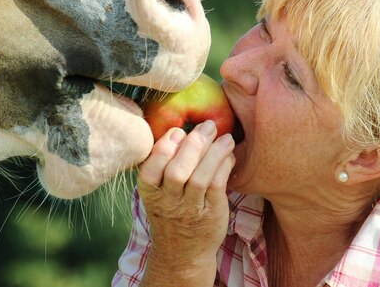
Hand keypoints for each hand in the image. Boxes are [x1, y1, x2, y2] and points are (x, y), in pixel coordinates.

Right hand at [138, 120, 234, 284]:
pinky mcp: (211, 214)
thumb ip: (165, 165)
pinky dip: (224, 167)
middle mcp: (168, 203)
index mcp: (150, 193)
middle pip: (177, 172)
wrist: (183, 254)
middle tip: (208, 125)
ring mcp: (189, 210)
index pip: (150, 170)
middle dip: (193, 145)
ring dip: (214, 153)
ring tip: (226, 137)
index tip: (178, 131)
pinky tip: (229, 155)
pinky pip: (217, 187)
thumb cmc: (172, 212)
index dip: (164, 148)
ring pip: (199, 179)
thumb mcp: (158, 192)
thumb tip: (185, 130)